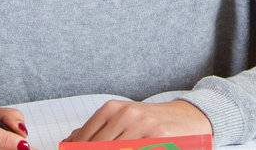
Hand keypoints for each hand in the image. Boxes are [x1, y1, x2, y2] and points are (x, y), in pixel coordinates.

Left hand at [65, 100, 212, 143]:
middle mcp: (126, 114)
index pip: (84, 138)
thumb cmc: (150, 121)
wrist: (187, 117)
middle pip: (98, 146)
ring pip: (116, 149)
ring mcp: (143, 126)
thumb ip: (96, 130)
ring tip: (117, 149)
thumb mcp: (122, 119)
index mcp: (112, 109)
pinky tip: (133, 149)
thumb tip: (68, 142)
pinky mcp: (159, 137)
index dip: (77, 149)